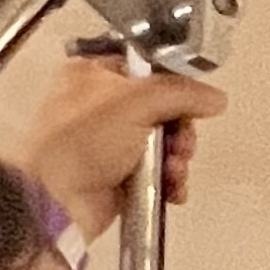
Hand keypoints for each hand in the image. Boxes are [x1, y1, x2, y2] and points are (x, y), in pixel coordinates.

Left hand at [12, 57, 225, 242]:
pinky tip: (170, 188)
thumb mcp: (134, 102)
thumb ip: (180, 93)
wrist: (56, 198)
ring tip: (173, 170)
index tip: (190, 103)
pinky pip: (158, 176)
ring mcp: (110, 145)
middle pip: (163, 112)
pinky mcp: (119, 178)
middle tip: (180, 143)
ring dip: (176, 160)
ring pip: (163, 146)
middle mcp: (102, 108)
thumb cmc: (75, 143)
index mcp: (95, 75)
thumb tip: (213, 97)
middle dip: (179, 131)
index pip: (149, 71)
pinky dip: (169, 183)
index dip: (175, 88)